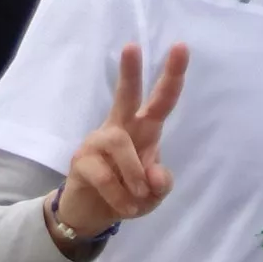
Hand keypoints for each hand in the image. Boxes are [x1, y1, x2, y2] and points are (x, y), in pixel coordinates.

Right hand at [59, 43, 187, 235]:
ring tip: (139, 197)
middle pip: (126, 95)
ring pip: (120, 143)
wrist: (92, 215)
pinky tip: (125, 208)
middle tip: (132, 46)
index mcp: (143, 130)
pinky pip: (105, 175)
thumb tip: (155, 175)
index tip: (181, 47)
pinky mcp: (81, 160)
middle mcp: (119, 128)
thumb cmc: (128, 195)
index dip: (172, 76)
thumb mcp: (153, 195)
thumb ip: (161, 183)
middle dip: (131, 72)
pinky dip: (121, 196)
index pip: (160, 101)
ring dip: (134, 174)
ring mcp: (97, 141)